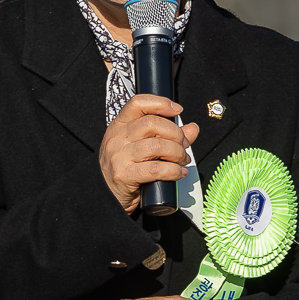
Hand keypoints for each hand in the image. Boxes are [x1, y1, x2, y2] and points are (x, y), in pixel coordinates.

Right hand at [98, 96, 198, 214]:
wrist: (106, 196)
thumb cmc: (125, 169)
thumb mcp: (142, 149)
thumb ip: (168, 136)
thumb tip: (192, 128)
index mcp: (120, 126)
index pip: (138, 103)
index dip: (160, 103)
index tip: (177, 110)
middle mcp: (117, 138)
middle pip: (152, 123)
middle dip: (176, 133)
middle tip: (184, 145)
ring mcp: (119, 156)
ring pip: (157, 146)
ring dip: (177, 153)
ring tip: (182, 160)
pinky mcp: (124, 175)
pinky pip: (156, 169)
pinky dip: (173, 171)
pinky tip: (179, 173)